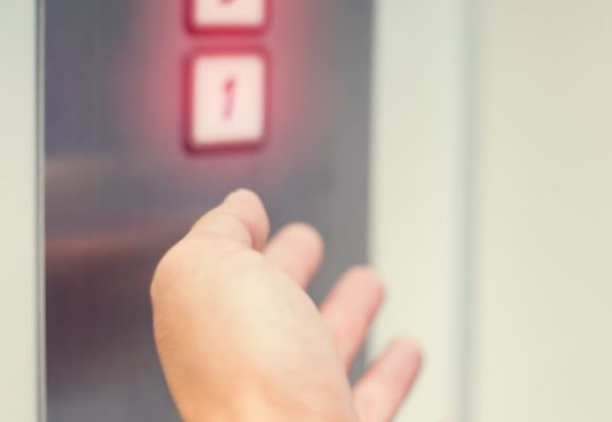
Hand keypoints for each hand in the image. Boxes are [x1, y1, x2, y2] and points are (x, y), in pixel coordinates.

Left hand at [151, 190, 421, 420]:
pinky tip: (404, 350)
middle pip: (269, 312)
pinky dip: (391, 370)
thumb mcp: (207, 272)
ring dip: (347, 314)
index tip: (254, 215)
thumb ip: (218, 233)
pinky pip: (370, 398)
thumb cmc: (248, 383)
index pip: (218, 277)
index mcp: (209, 330)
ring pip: (322, 352)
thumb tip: (237, 208)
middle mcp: (248, 372)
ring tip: (367, 285)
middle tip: (307, 245)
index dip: (236, 240)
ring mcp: (297, 407)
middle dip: (290, 271)